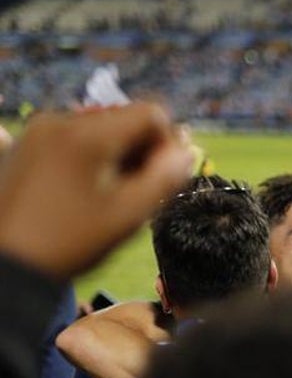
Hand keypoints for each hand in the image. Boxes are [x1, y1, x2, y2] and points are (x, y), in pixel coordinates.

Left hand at [0, 104, 192, 280]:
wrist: (4, 264)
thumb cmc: (69, 242)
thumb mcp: (127, 215)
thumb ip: (165, 179)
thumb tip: (187, 151)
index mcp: (87, 135)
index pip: (150, 113)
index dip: (169, 142)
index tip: (168, 175)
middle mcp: (59, 121)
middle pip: (122, 119)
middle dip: (142, 149)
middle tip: (146, 188)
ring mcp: (36, 132)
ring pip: (97, 129)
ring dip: (117, 154)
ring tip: (115, 192)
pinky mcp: (23, 146)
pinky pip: (71, 139)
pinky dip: (90, 156)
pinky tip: (87, 189)